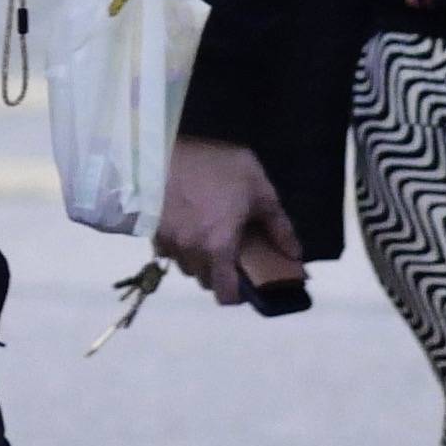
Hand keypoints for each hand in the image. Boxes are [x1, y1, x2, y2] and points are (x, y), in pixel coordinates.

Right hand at [154, 136, 303, 298]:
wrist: (160, 149)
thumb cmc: (214, 168)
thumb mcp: (257, 188)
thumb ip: (278, 224)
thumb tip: (295, 254)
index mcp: (219, 248)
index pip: (224, 295)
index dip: (236, 295)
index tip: (244, 281)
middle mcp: (191, 253)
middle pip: (204, 280)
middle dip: (218, 273)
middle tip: (229, 250)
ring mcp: (168, 243)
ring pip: (184, 266)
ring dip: (197, 259)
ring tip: (205, 236)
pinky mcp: (150, 230)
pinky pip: (167, 250)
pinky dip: (177, 245)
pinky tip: (185, 224)